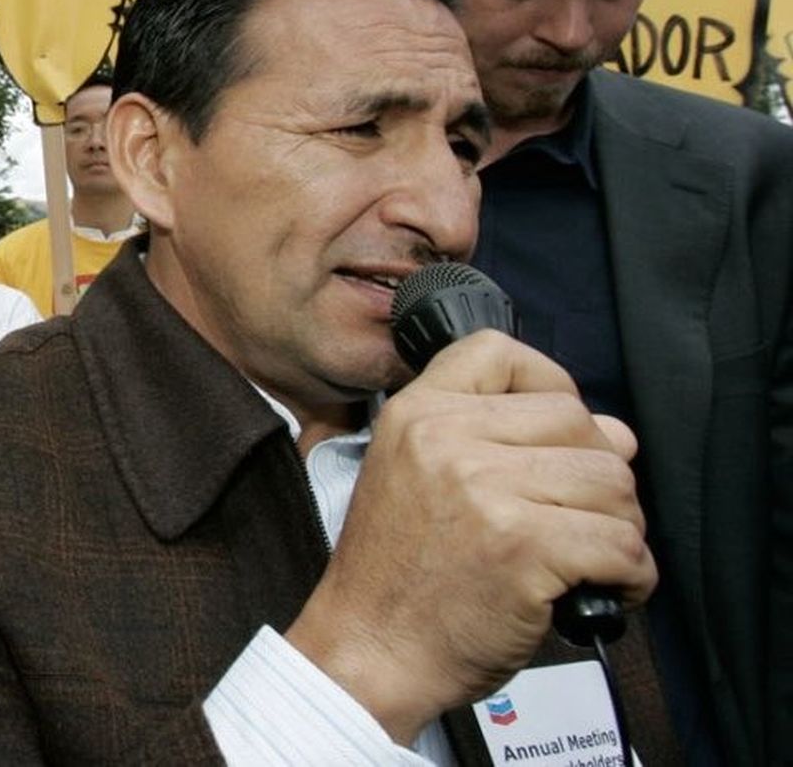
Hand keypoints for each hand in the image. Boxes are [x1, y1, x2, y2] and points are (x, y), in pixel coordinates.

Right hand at [285, 330, 654, 744]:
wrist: (369, 649)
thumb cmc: (397, 575)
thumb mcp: (417, 478)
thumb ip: (500, 442)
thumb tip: (617, 433)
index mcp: (417, 414)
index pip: (499, 353)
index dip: (549, 383)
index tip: (559, 431)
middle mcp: (448, 438)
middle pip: (577, 422)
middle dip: (600, 473)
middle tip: (583, 517)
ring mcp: (486, 490)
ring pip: (611, 482)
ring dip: (621, 527)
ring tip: (593, 557)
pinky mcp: (524, 547)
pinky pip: (622, 544)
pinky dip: (632, 575)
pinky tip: (605, 589)